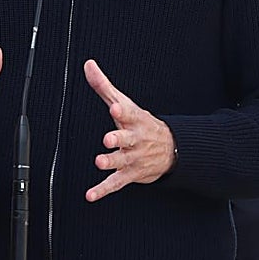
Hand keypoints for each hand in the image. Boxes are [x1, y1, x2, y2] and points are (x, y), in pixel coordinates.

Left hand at [83, 59, 176, 202]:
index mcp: (134, 120)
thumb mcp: (124, 103)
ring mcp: (133, 157)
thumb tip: (88, 65)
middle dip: (118, 139)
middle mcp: (135, 139)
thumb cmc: (140, 123)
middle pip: (126, 138)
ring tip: (100, 162)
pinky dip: (102, 190)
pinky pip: (115, 184)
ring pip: (122, 160)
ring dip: (111, 162)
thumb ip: (103, 86)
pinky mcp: (129, 174)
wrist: (170, 149)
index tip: (115, 108)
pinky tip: (90, 195)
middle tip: (108, 139)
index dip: (121, 111)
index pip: (129, 114)